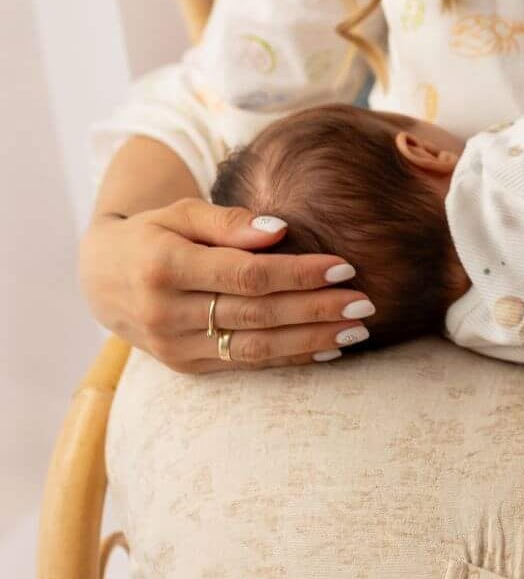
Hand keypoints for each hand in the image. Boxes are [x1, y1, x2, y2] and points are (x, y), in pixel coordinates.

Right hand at [78, 200, 375, 373]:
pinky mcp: (186, 366)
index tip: (344, 266)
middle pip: (257, 315)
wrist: (103, 279)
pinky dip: (290, 359)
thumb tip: (280, 230)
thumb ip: (228, 220)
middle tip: (365, 303)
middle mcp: (167, 312)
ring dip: (311, 340)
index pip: (246, 275)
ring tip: (357, 331)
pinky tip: (328, 349)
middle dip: (316, 309)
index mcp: (165, 266)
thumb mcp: (181, 212)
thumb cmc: (154, 233)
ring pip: (255, 348)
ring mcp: (175, 346)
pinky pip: (246, 365)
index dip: (298, 273)